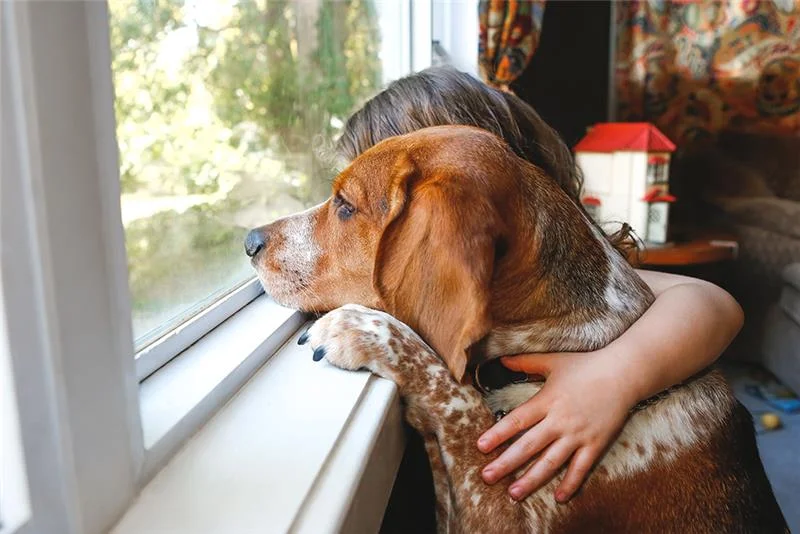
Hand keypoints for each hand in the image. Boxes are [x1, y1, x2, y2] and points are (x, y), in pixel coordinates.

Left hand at [477, 350, 635, 501]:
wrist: (623, 373)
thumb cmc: (585, 366)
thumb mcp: (553, 361)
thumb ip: (525, 362)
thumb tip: (501, 359)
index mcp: (547, 401)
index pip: (517, 420)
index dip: (498, 434)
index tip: (481, 447)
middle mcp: (560, 420)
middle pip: (529, 445)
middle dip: (506, 463)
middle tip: (487, 477)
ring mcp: (578, 434)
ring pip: (551, 461)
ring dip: (531, 479)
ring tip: (513, 493)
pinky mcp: (596, 444)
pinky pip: (581, 467)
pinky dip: (570, 483)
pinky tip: (558, 497)